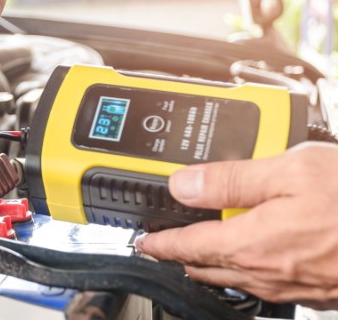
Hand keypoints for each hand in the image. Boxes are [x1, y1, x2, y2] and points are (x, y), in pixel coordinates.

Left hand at [136, 142, 337, 308]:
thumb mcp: (291, 170)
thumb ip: (230, 180)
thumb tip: (183, 184)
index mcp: (251, 245)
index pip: (185, 247)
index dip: (157, 242)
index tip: (141, 241)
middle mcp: (267, 274)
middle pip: (206, 267)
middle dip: (181, 253)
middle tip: (166, 239)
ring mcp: (294, 288)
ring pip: (237, 277)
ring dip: (214, 260)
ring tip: (205, 242)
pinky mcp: (319, 292)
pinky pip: (269, 282)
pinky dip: (251, 266)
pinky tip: (259, 249)